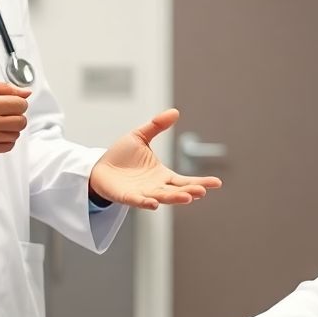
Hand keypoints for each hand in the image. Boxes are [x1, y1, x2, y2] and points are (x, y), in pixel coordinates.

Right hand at [0, 79, 30, 154]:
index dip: (19, 102)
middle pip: (21, 121)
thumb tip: (25, 92)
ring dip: (12, 127)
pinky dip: (6, 139)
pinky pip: (7, 147)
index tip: (13, 102)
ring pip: (16, 134)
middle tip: (7, 112)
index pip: (20, 104)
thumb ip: (2, 87)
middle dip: (17, 114)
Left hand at [89, 109, 221, 209]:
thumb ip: (157, 126)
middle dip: (189, 192)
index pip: (185, 180)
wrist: (100, 167)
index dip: (201, 182)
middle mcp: (156, 187)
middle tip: (202, 191)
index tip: (217, 183)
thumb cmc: (122, 155)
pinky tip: (154, 204)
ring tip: (187, 198)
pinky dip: (146, 203)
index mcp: (162, 175)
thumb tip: (175, 111)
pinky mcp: (127, 197)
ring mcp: (143, 194)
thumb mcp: (140, 137)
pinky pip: (138, 201)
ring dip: (173, 199)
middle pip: (176, 191)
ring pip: (161, 197)